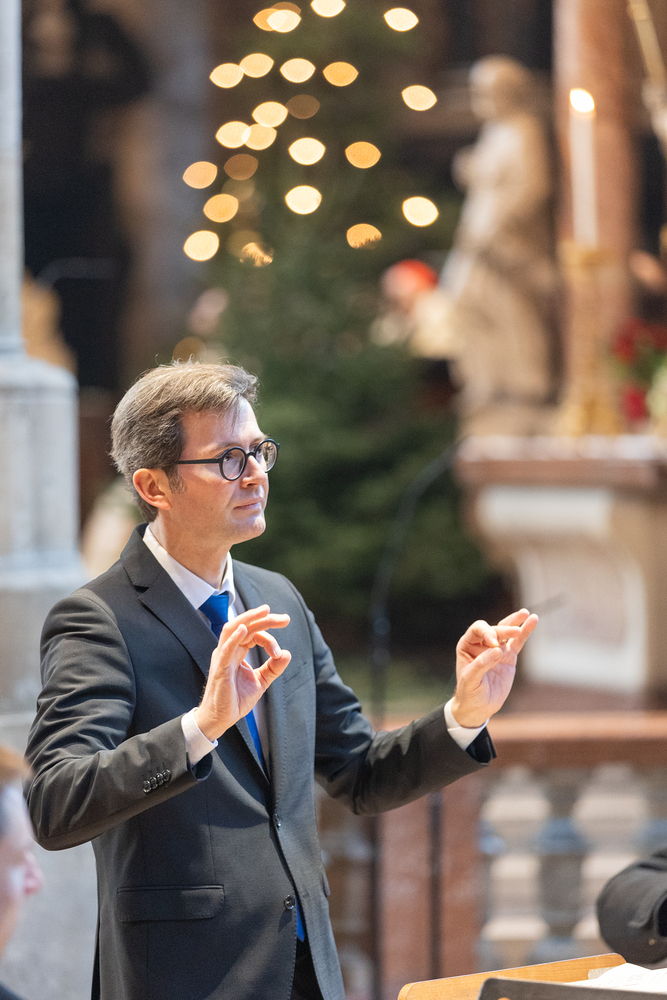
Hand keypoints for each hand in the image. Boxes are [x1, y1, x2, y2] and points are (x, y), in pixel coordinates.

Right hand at [194, 605, 290, 740]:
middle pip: (245, 626)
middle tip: (285, 618)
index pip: (254, 634)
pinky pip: (226, 649)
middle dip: (264, 618)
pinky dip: (234, 637)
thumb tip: (287, 653)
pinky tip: (244, 629)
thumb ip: (273, 668)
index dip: (269, 638)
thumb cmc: (235, 699)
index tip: (279, 654)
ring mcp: (222, 658)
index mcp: (236, 651)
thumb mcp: (260, 681)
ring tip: (264, 611)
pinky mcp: (220, 669)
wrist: (221, 718)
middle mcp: (228, 650)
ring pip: (232, 629)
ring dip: (249, 618)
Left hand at [450, 609, 537, 727]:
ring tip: (526, 613)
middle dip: (504, 629)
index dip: (487, 633)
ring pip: (506, 632)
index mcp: (467, 645)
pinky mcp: (508, 657)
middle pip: (495, 629)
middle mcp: (482, 644)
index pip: (478, 630)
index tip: (494, 644)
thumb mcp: (470, 680)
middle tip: (514, 632)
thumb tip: (497, 650)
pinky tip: (532, 621)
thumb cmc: (469, 692)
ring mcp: (497, 649)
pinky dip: (525, 633)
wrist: (478, 707)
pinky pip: (517, 643)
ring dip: (515, 623)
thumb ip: (482, 664)